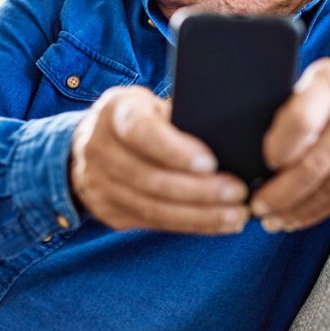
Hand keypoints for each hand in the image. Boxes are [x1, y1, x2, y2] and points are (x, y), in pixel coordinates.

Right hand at [69, 86, 248, 233]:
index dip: (176, 151)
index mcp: (114, 113)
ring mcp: (100, 185)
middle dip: (199, 190)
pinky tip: (219, 223)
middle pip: (151, 178)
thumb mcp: (152, 105)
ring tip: (236, 214)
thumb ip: (178, 118)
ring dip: (200, 215)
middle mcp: (99, 149)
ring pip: (153, 207)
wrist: (92, 143)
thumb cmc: (139, 118)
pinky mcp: (110, 212)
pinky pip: (154, 223)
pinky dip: (191, 225)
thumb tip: (228, 139)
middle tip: (237, 192)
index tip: (211, 163)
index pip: (142, 133)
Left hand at [249, 51, 329, 231]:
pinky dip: (318, 211)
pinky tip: (298, 217)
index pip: (302, 121)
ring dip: (296, 209)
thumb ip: (297, 103)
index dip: (279, 148)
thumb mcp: (328, 77)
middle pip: (314, 166)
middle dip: (280, 193)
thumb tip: (252, 142)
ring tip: (272, 219)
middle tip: (257, 207)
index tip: (264, 163)